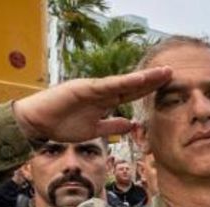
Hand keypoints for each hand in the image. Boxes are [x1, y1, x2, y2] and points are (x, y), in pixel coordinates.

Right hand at [12, 67, 171, 142]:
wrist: (38, 124)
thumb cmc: (62, 125)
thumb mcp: (94, 130)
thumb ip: (112, 126)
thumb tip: (130, 124)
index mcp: (105, 100)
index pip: (132, 94)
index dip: (149, 90)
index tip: (167, 86)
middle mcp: (102, 91)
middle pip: (132, 85)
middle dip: (152, 80)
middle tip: (172, 73)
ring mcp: (93, 88)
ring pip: (123, 82)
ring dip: (143, 78)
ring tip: (161, 74)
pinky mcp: (83, 88)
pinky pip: (107, 85)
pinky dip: (123, 82)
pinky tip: (138, 79)